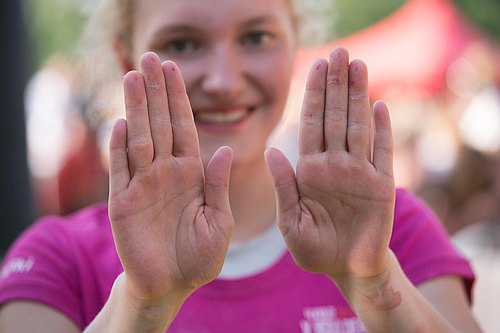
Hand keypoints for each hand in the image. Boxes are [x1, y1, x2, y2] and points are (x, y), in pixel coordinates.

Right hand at [107, 52, 233, 301]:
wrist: (173, 285)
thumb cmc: (199, 255)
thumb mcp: (219, 219)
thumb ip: (218, 185)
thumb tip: (223, 149)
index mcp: (191, 172)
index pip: (184, 127)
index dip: (179, 98)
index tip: (174, 69)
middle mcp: (165, 172)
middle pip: (159, 124)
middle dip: (156, 91)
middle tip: (150, 57)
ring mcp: (142, 185)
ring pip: (139, 139)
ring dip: (136, 109)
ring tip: (133, 77)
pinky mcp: (123, 203)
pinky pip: (120, 171)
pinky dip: (119, 148)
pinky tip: (120, 122)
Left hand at [265, 47, 394, 279]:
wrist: (346, 269)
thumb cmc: (314, 249)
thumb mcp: (290, 221)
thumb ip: (283, 186)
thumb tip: (271, 150)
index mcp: (310, 170)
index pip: (312, 124)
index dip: (315, 95)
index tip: (317, 65)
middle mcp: (334, 164)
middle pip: (336, 117)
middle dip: (337, 85)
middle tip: (340, 51)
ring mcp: (359, 173)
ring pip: (358, 127)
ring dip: (358, 97)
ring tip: (359, 66)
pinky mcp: (381, 186)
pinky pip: (382, 152)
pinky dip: (381, 130)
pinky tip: (378, 105)